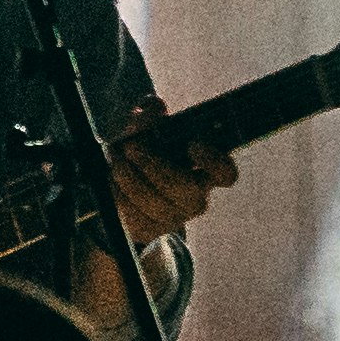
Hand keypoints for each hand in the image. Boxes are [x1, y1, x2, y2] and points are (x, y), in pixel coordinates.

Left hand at [103, 122, 236, 245]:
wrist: (128, 179)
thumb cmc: (148, 146)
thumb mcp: (149, 124)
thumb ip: (151, 111)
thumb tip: (153, 111)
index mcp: (206, 172)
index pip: (226, 173)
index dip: (214, 161)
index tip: (193, 144)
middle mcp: (196, 198)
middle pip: (184, 187)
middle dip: (154, 164)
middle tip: (131, 146)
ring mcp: (174, 218)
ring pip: (151, 200)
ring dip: (129, 175)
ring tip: (116, 157)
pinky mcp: (149, 229)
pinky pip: (131, 213)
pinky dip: (118, 192)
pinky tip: (113, 178)